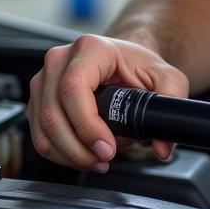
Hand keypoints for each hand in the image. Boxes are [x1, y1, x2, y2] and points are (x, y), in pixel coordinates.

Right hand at [28, 33, 189, 171]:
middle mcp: (60, 59)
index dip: (87, 125)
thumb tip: (162, 146)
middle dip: (79, 148)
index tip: (107, 148)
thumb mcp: (167, 79)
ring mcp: (44, 79)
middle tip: (105, 160)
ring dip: (69, 155)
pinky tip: (84, 155)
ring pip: (43, 129)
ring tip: (98, 161)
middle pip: (54, 114)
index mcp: (90, 47)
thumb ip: (171, 106)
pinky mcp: (38, 99)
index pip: (74, 88)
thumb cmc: (140, 66)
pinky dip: (60, 153)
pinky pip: (40, 135)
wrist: (125, 62)